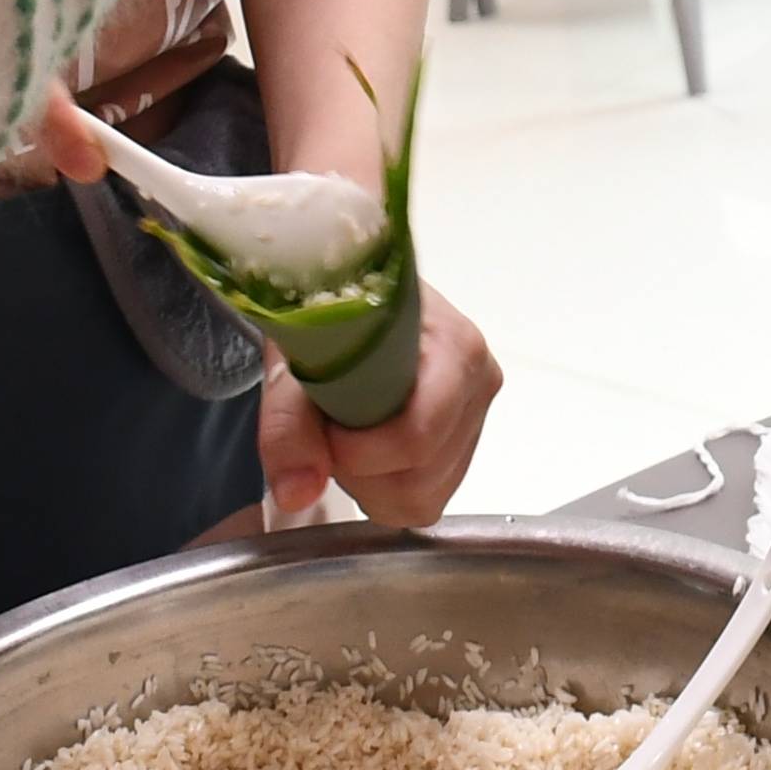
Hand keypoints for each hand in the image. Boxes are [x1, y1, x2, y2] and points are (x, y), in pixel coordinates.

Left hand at [24, 87, 491, 520]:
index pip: (417, 438)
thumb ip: (289, 426)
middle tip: (328, 430)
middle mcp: (481, 383)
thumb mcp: (295, 358)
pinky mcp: (466, 437)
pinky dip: (389, 485)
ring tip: (347, 434)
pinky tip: (368, 447)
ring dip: (373, 482)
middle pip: (423, 480)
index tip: (319, 426)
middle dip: (364, 472)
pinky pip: (430, 495)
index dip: (359, 451)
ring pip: (426, 497)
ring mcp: (478, 414)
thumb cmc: (328, 303)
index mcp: (457, 350)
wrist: (352, 272)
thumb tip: (297, 493)